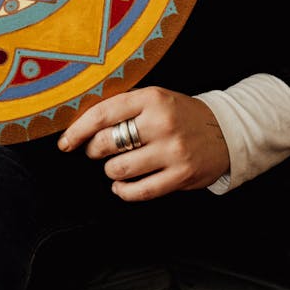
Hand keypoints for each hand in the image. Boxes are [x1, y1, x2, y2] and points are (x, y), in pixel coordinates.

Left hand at [58, 86, 228, 201]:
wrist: (224, 130)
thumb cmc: (180, 114)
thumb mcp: (156, 98)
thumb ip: (125, 107)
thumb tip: (83, 122)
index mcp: (152, 98)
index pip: (103, 113)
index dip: (79, 130)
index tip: (66, 141)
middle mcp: (161, 123)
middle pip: (108, 143)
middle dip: (94, 150)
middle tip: (96, 150)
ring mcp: (172, 151)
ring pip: (120, 169)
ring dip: (110, 171)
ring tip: (115, 166)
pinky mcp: (181, 176)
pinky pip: (141, 191)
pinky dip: (124, 191)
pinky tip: (122, 186)